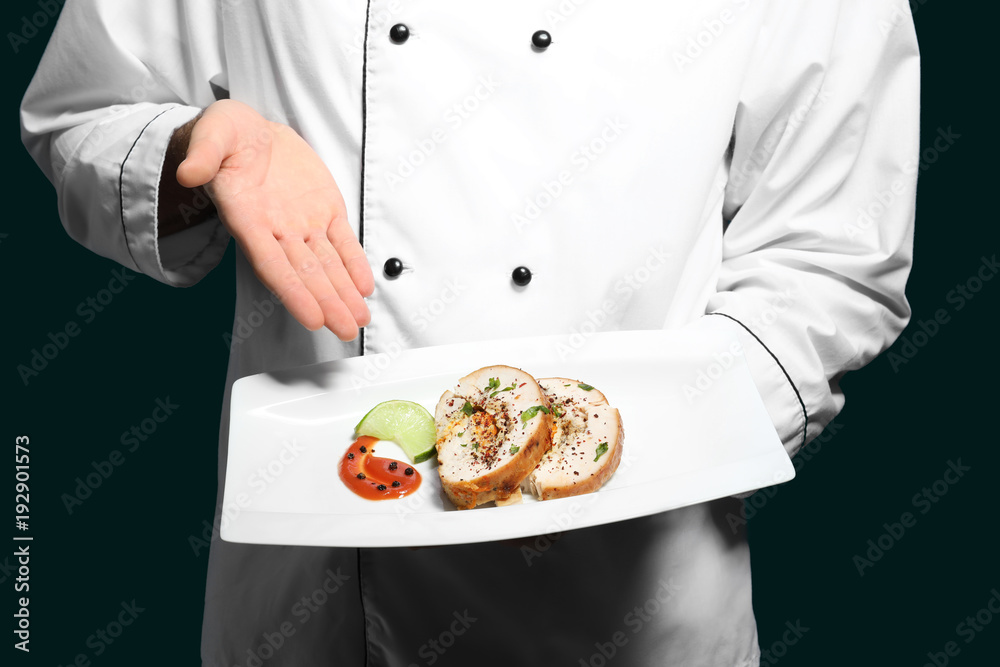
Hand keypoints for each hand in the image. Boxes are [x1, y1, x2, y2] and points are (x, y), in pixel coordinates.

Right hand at [175, 100, 372, 339]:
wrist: (251, 132)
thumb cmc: (227, 137)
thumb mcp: (211, 134)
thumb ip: (203, 155)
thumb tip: (189, 171)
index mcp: (248, 218)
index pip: (273, 265)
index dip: (293, 292)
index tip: (312, 318)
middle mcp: (278, 229)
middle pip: (305, 274)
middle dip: (327, 302)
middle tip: (347, 330)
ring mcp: (303, 223)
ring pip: (328, 265)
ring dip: (344, 293)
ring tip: (359, 319)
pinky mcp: (326, 210)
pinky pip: (344, 242)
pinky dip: (355, 264)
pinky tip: (364, 288)